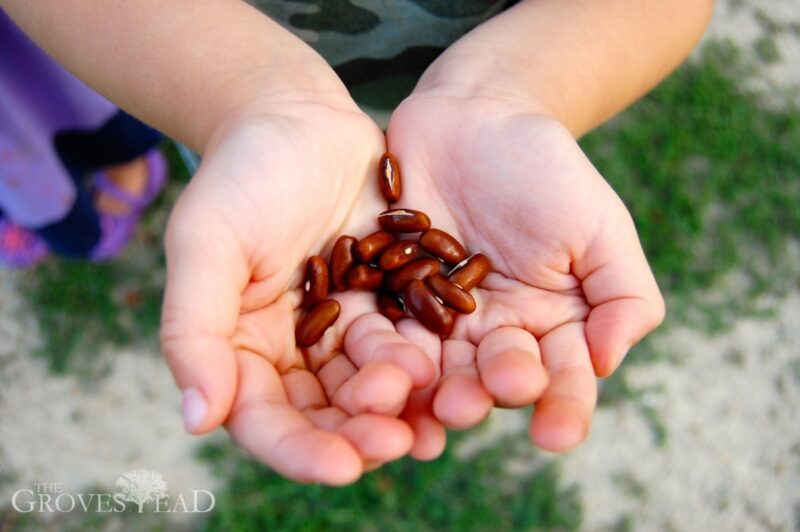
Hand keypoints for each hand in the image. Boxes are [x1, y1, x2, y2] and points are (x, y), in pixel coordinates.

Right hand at [160, 96, 435, 484]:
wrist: (300, 120)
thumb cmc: (241, 175)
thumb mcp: (205, 243)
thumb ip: (194, 330)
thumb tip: (197, 419)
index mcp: (244, 348)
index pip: (264, 418)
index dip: (299, 449)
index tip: (341, 467)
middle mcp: (295, 351)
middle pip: (326, 413)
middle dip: (361, 433)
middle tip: (397, 442)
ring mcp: (344, 329)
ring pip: (374, 385)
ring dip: (404, 407)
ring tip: (437, 416)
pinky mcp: (387, 305)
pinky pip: (411, 343)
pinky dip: (433, 366)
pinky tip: (460, 380)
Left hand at [386, 91, 664, 456]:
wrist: (474, 116)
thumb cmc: (545, 169)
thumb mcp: (599, 225)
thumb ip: (621, 294)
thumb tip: (606, 364)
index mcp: (548, 324)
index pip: (561, 376)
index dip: (563, 406)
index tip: (557, 435)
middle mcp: (491, 332)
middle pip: (488, 379)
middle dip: (481, 396)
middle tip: (468, 406)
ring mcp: (436, 318)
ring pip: (432, 366)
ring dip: (425, 390)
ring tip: (422, 402)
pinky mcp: (388, 296)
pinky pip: (380, 329)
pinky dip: (377, 353)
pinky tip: (370, 375)